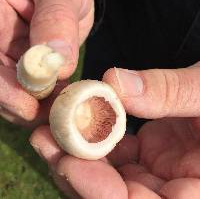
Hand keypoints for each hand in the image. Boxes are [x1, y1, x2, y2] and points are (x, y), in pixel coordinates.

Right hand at [0, 0, 93, 125]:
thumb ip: (56, 18)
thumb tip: (55, 60)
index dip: (1, 87)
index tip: (28, 106)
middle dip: (19, 106)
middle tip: (53, 118)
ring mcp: (7, 57)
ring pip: (10, 95)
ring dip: (35, 110)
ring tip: (65, 111)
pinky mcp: (24, 70)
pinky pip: (30, 94)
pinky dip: (46, 104)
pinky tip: (64, 102)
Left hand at [30, 63, 199, 197]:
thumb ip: (171, 90)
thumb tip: (115, 83)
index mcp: (199, 189)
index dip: (104, 194)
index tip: (70, 164)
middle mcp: (175, 188)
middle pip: (118, 196)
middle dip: (77, 173)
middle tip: (46, 141)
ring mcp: (160, 172)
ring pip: (110, 175)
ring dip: (77, 154)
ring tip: (49, 129)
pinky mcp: (150, 152)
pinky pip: (115, 153)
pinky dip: (93, 138)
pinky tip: (76, 121)